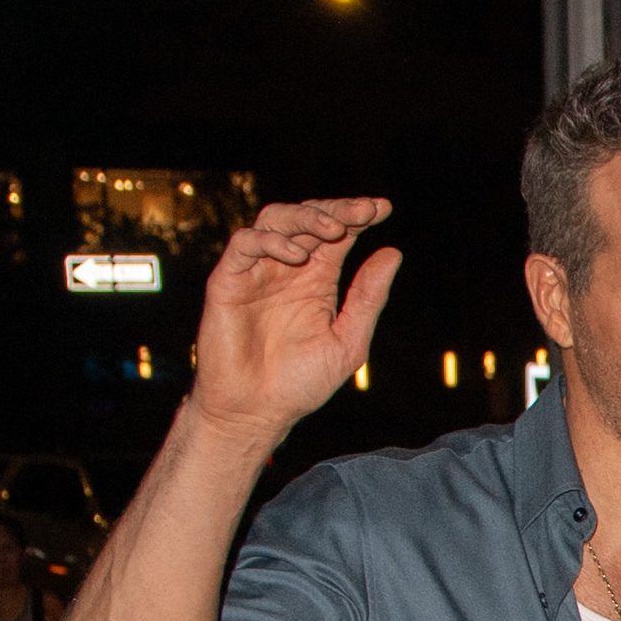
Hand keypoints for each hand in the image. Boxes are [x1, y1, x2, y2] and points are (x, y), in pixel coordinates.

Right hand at [189, 198, 401, 442]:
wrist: (257, 412)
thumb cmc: (301, 383)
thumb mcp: (348, 340)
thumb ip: (368, 298)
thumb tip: (392, 253)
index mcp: (317, 279)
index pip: (338, 234)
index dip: (358, 216)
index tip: (383, 208)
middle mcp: (287, 268)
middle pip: (309, 218)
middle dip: (337, 209)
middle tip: (364, 211)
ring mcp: (256, 272)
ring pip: (275, 220)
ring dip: (306, 217)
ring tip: (335, 229)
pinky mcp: (227, 281)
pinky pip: (245, 244)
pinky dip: (271, 241)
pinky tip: (298, 254)